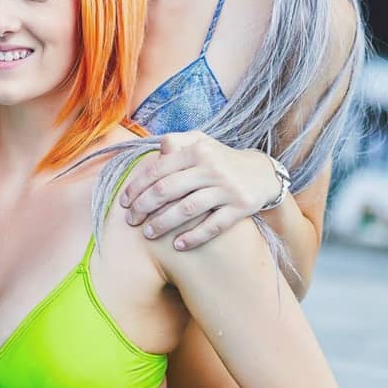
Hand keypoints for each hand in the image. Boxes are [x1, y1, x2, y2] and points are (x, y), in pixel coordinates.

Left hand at [119, 132, 277, 249]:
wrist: (263, 173)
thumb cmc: (222, 160)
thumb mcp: (202, 142)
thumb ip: (177, 142)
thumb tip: (155, 149)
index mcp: (197, 150)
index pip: (158, 170)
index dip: (137, 187)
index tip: (124, 202)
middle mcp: (212, 167)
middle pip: (167, 190)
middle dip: (143, 207)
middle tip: (131, 221)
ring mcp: (227, 188)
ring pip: (187, 209)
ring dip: (163, 224)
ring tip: (148, 234)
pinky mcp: (241, 207)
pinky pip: (213, 225)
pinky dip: (194, 237)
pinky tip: (178, 245)